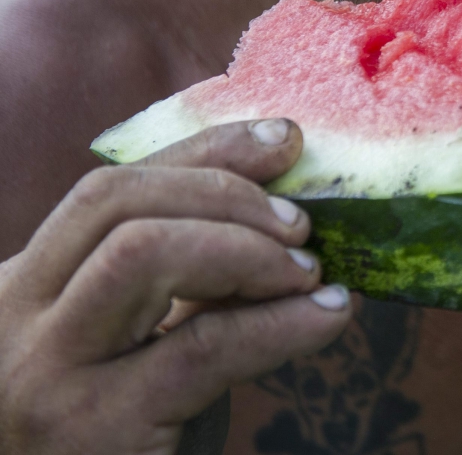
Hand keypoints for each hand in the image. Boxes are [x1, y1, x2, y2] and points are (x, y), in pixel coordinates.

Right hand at [0, 119, 352, 454]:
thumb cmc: (115, 438)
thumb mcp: (133, 344)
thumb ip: (182, 281)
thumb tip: (286, 210)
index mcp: (24, 286)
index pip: (109, 188)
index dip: (204, 151)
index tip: (282, 141)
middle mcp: (14, 318)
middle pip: (116, 201)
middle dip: (225, 191)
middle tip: (301, 224)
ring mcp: (45, 372)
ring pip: (142, 252)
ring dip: (246, 248)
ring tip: (306, 273)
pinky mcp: (93, 427)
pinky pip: (202, 347)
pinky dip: (278, 322)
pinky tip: (325, 316)